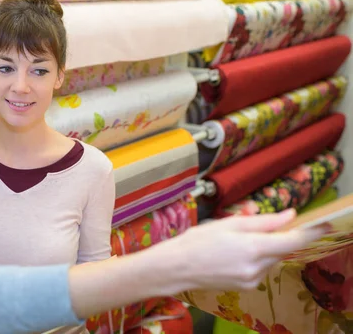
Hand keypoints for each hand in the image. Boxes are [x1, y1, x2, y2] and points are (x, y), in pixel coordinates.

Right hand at [162, 209, 328, 291]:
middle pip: (282, 250)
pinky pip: (260, 269)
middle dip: (276, 237)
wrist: (177, 268)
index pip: (294, 241)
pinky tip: (233, 254)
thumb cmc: (197, 241)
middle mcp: (256, 267)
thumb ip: (263, 221)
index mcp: (253, 248)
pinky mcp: (247, 286)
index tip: (324, 224)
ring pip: (271, 259)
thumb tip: (290, 216)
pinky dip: (255, 259)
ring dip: (264, 248)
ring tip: (235, 242)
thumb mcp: (229, 224)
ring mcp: (252, 280)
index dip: (312, 232)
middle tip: (254, 228)